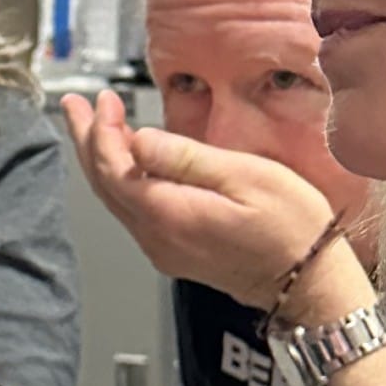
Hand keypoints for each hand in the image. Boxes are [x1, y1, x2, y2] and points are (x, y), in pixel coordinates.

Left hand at [60, 92, 339, 308]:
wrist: (309, 284)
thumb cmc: (291, 229)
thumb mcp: (245, 177)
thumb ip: (186, 158)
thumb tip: (140, 140)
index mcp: (169, 214)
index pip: (113, 167)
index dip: (101, 130)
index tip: (104, 101)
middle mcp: (157, 236)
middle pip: (104, 184)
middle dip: (87, 141)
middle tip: (76, 106)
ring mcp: (163, 248)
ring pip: (115, 199)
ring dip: (101, 159)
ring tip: (94, 127)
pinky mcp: (174, 252)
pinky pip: (133, 211)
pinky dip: (122, 180)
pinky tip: (129, 162)